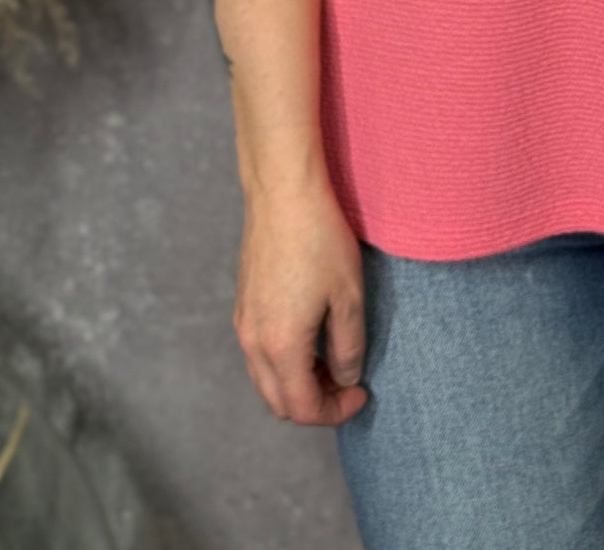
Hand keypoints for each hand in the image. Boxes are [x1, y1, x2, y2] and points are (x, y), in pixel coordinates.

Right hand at [234, 177, 370, 425]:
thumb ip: (348, 347)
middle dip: (314, 403)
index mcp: (280, 346)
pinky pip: (259, 354)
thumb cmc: (320, 239)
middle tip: (347, 383)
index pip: (303, 407)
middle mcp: (253, 342)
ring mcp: (243, 323)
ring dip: (297, 383)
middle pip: (278, 402)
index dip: (335, 411)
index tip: (362, 393)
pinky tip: (310, 336)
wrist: (283, 193)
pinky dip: (283, 362)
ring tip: (332, 360)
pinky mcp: (242, 304)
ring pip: (265, 379)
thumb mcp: (348, 296)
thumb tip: (344, 378)